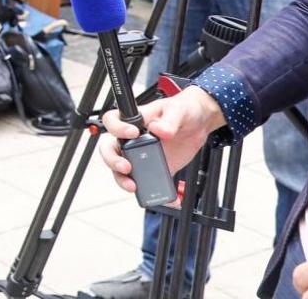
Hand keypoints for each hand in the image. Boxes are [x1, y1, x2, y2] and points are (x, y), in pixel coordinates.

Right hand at [98, 89, 223, 195]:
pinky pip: (145, 183)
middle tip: (127, 167)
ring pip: (121, 170)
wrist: (198, 124)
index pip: (112, 121)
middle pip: (109, 149)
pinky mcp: (153, 169)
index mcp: (135, 120)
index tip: (133, 133)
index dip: (117, 128)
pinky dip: (151, 193)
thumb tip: (159, 130)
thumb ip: (169, 120)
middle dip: (113, 161)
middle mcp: (133, 139)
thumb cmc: (183, 110)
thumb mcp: (178, 111)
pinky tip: (163, 197)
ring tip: (134, 186)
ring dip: (123, 180)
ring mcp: (141, 155)